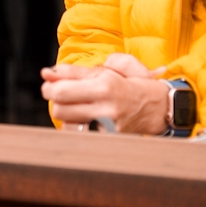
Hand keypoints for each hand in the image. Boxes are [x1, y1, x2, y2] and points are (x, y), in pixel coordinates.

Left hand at [41, 53, 167, 134]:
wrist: (157, 107)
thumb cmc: (131, 83)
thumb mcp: (108, 68)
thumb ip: (75, 71)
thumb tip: (48, 73)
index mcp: (104, 86)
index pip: (61, 91)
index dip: (49, 88)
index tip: (50, 85)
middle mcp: (105, 108)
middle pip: (59, 109)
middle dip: (55, 100)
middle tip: (61, 95)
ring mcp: (107, 126)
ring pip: (66, 124)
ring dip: (66, 115)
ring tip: (76, 106)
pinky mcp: (109, 138)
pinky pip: (80, 134)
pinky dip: (77, 126)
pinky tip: (85, 118)